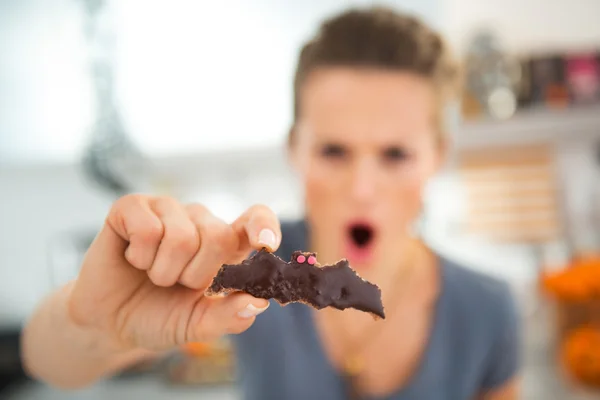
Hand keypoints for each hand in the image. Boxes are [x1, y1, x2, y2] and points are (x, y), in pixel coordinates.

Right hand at [67, 194, 280, 351]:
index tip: (265, 244)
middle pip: (217, 236)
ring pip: (181, 236)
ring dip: (163, 271)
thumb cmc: (160, 317)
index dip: (264, 226)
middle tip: (177, 284)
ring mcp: (168, 210)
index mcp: (226, 246)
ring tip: (153, 274)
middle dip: (194, 275)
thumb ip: (228, 316)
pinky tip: (133, 259)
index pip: (256, 219)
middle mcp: (201, 221)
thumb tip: (259, 303)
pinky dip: (139, 256)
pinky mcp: (133, 206)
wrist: (109, 323)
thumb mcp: (197, 326)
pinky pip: (147, 228)